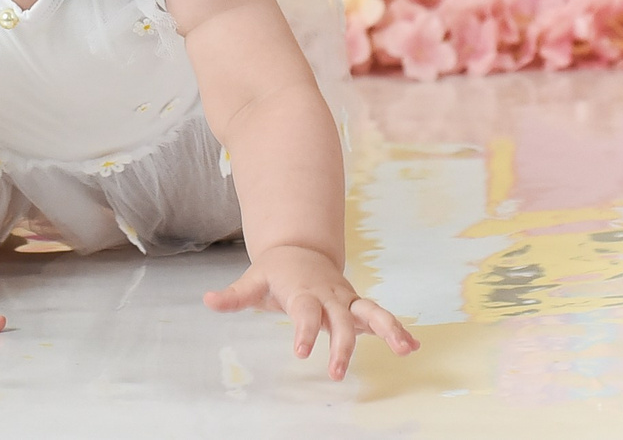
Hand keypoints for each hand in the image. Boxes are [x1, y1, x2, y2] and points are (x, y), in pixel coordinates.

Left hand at [203, 245, 418, 379]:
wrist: (301, 249)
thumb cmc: (275, 272)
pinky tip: (414, 347)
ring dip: (389, 329)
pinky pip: (381, 317)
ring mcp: (347, 301)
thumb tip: (208, 301)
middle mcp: (330, 296)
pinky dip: (399, 330)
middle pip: (341, 320)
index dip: (304, 331)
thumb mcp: (253, 280)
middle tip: (338, 372)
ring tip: (405, 349)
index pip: (305, 312)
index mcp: (303, 291)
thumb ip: (234, 296)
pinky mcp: (358, 307)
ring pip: (372, 313)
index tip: (302, 352)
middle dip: (343, 345)